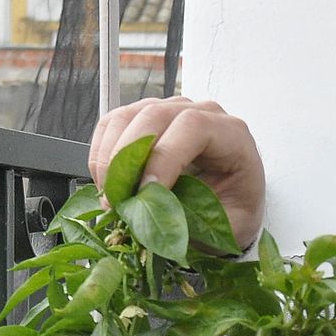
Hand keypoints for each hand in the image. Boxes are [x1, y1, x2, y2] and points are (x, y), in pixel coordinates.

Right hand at [88, 96, 265, 251]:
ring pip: (128, 117)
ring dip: (110, 157)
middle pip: (154, 115)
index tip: (146, 192)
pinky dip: (102, 153)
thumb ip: (194, 219)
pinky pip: (113, 124)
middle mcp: (201, 113)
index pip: (193, 127)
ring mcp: (171, 112)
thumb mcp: (227, 224)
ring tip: (110, 195)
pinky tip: (106, 182)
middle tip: (118, 200)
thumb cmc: (233, 211)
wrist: (231, 205)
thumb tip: (150, 214)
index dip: (164, 157)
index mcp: (231, 134)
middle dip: (128, 159)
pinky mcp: (146, 119)